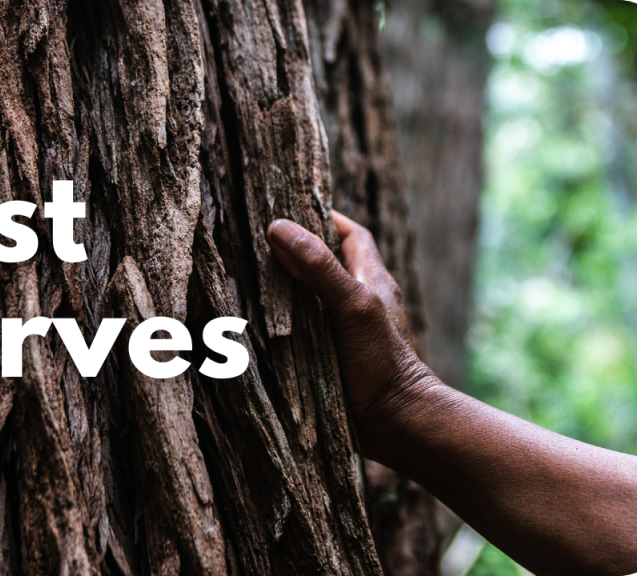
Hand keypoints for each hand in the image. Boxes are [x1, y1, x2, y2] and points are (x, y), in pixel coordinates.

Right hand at [265, 212, 434, 456]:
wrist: (393, 424)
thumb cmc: (381, 362)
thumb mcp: (352, 306)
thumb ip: (319, 268)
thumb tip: (278, 228)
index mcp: (371, 280)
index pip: (350, 234)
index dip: (324, 217)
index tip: (291, 205)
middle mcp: (355, 301)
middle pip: (323, 263)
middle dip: (293, 250)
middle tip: (254, 239)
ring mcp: (340, 330)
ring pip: (307, 298)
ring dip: (280, 288)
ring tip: (243, 274)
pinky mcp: (327, 358)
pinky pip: (298, 331)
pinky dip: (278, 323)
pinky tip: (252, 322)